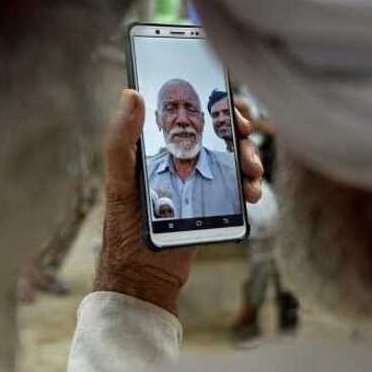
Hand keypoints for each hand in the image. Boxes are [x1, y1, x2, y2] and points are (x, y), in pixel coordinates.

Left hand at [94, 89, 263, 314]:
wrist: (143, 276)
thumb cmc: (123, 227)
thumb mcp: (119, 180)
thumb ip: (121, 139)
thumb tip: (131, 95)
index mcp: (158, 145)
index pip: (191, 111)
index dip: (216, 103)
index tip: (232, 108)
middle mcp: (182, 158)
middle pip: (221, 132)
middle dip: (241, 135)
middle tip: (246, 145)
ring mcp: (200, 180)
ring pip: (235, 158)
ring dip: (251, 160)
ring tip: (252, 176)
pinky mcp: (214, 204)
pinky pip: (239, 187)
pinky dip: (251, 185)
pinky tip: (251, 195)